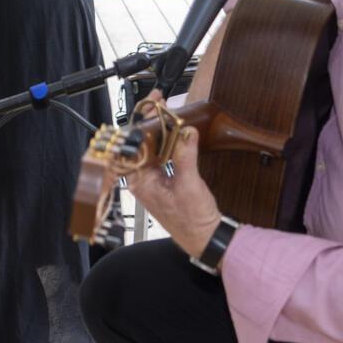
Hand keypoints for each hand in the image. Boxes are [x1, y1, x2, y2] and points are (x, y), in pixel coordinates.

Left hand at [124, 118, 223, 258]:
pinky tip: (175, 132)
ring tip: (167, 112)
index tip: (152, 106)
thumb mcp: (190, 184)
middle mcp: (142, 180)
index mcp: (141, 181)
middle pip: (141, 144)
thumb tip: (186, 131)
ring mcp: (152, 181)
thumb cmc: (193, 220)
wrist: (206, 238)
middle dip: (151, 122)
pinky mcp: (163, 181)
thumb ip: (186, 156)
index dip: (142, 122)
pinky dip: (168, 143)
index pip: (135, 145)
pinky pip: (161, 156)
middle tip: (161, 103)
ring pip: (151, 149)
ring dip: (160, 131)